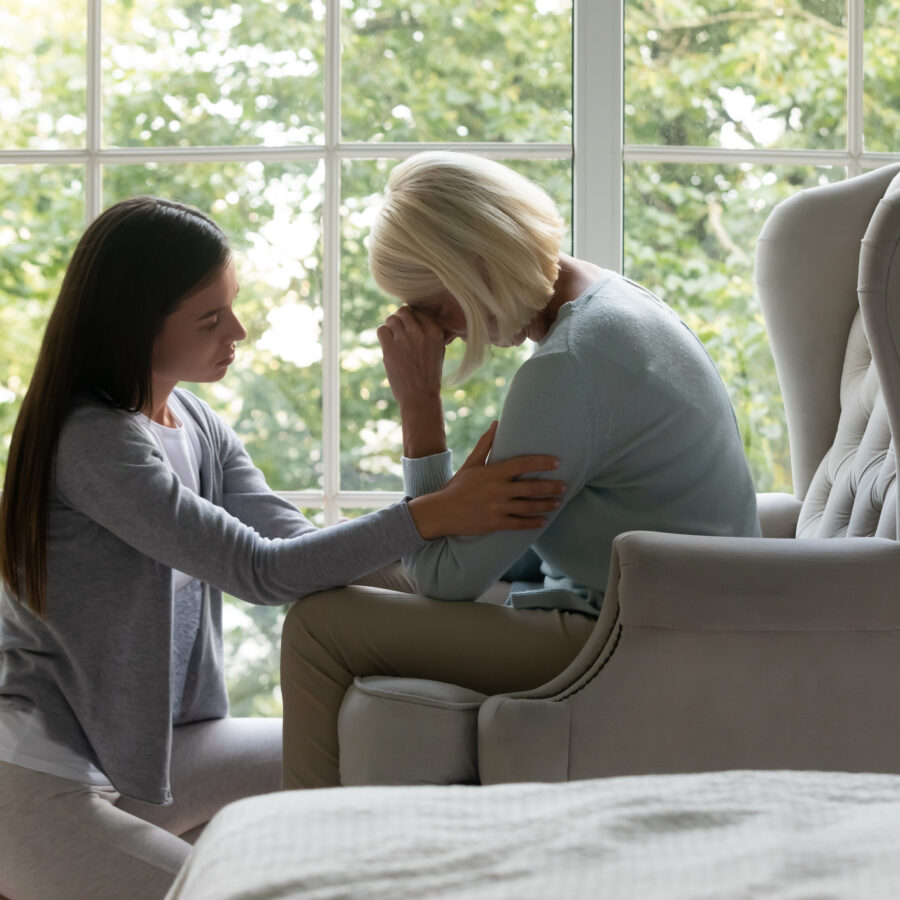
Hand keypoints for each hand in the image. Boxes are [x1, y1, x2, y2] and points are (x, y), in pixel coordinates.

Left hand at [377, 305, 447, 457]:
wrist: (420, 396)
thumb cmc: (430, 374)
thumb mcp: (439, 349)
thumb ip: (429, 331)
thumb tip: (416, 316)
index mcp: (435, 330)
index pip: (419, 311)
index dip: (413, 318)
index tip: (412, 328)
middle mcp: (420, 331)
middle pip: (403, 311)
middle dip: (400, 319)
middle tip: (400, 332)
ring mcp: (404, 339)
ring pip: (391, 319)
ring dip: (390, 326)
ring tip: (395, 339)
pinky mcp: (390, 348)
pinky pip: (381, 330)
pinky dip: (383, 335)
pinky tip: (388, 345)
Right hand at [408, 422, 566, 539]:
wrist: (440, 512)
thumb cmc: (457, 487)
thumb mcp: (471, 464)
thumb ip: (486, 444)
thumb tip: (497, 423)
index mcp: (493, 473)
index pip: (522, 464)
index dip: (541, 462)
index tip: (557, 462)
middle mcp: (497, 490)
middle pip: (531, 487)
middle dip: (550, 487)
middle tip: (565, 486)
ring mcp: (497, 508)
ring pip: (528, 506)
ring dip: (546, 505)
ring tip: (558, 502)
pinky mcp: (495, 523)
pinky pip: (519, 523)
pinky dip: (533, 522)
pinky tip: (543, 521)